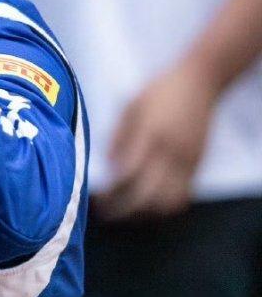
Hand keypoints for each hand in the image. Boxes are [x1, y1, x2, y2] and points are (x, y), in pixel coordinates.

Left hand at [95, 59, 219, 219]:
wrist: (199, 83)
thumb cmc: (159, 91)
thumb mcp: (131, 105)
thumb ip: (118, 135)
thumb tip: (108, 166)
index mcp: (150, 135)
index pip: (127, 175)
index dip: (111, 191)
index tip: (96, 197)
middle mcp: (171, 152)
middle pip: (147, 196)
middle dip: (124, 210)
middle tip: (106, 212)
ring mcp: (187, 161)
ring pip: (168, 203)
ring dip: (145, 213)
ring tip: (126, 211)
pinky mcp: (198, 165)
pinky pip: (183, 196)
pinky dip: (165, 206)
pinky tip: (148, 203)